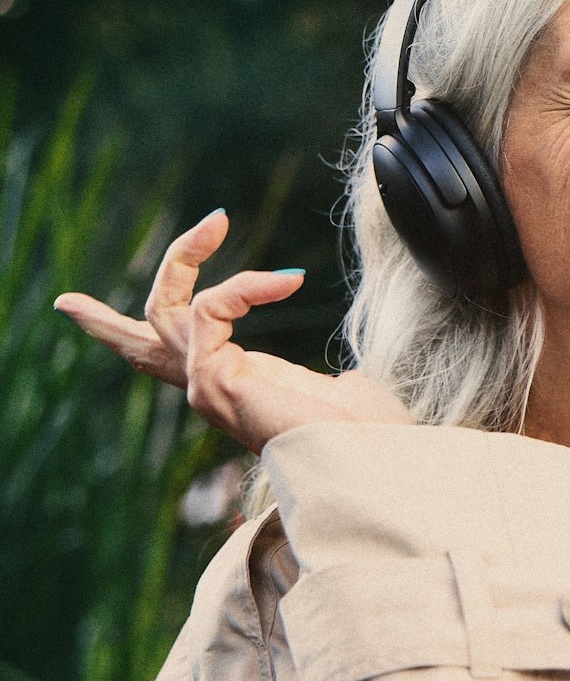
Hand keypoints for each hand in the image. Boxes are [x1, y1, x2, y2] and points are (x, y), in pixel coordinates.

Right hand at [53, 208, 414, 453]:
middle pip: (144, 337)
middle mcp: (209, 388)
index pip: (168, 358)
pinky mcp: (211, 380)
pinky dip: (246, 285)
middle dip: (136, 294)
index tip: (83, 306)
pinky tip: (287, 280)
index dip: (124, 332)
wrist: (375, 461)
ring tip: (218, 220)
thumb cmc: (368, 435)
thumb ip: (327, 382)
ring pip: (163, 310)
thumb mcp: (340, 394)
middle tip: (150, 256)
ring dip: (186, 253)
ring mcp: (204, 386)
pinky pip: (210, 307)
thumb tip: (342, 381)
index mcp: (231, 387)